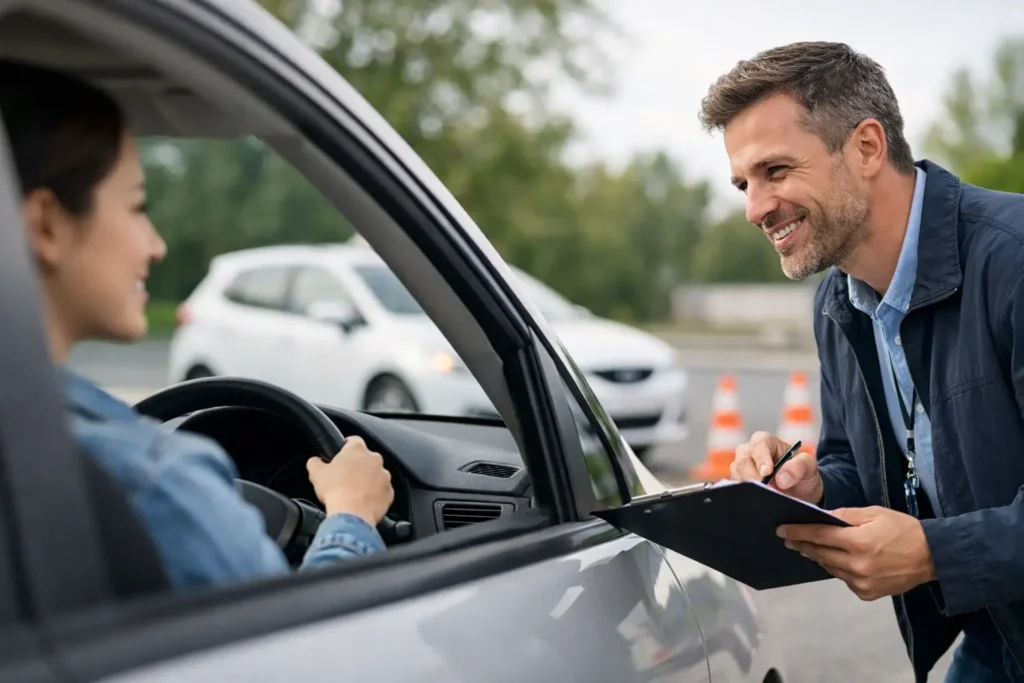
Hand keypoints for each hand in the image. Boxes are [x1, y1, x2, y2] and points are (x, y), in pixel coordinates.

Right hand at [306, 436, 393, 525]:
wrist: (351, 514)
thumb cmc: (335, 491)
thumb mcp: (316, 473)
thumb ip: (315, 462)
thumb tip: (315, 461)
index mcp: (357, 449)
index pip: (353, 441)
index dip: (345, 448)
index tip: (340, 457)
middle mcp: (374, 459)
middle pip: (366, 459)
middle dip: (357, 466)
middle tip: (345, 478)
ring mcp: (385, 475)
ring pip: (376, 475)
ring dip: (368, 481)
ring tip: (355, 492)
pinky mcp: (389, 492)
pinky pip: (382, 491)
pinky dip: (375, 495)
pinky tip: (363, 502)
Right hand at [730, 431, 822, 504]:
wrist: (799, 491)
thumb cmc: (802, 473)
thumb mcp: (809, 466)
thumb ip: (799, 467)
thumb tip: (781, 479)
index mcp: (766, 441)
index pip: (758, 445)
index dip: (761, 458)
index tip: (767, 473)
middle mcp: (748, 451)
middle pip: (742, 461)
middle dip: (753, 476)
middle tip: (767, 489)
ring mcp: (741, 467)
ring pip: (736, 474)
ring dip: (749, 487)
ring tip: (766, 496)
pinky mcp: (738, 482)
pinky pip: (735, 487)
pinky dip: (745, 494)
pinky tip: (757, 500)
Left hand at [778, 506, 936, 600]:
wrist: (932, 557)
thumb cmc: (903, 529)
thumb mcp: (873, 513)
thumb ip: (845, 515)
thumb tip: (821, 518)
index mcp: (858, 542)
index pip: (818, 535)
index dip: (797, 532)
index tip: (781, 530)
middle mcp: (856, 565)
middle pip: (820, 553)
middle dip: (803, 544)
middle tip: (789, 538)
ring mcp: (861, 582)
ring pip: (829, 567)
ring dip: (818, 556)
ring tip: (809, 547)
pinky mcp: (866, 593)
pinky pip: (843, 578)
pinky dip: (838, 568)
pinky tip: (838, 559)